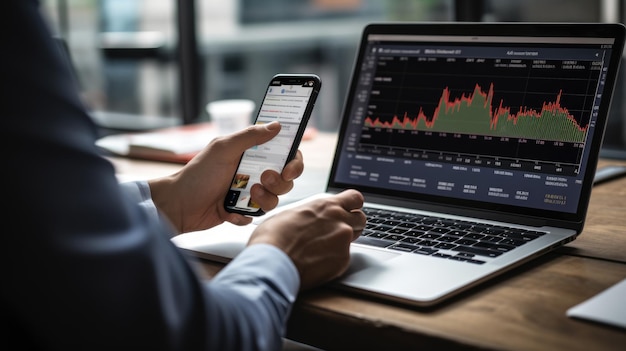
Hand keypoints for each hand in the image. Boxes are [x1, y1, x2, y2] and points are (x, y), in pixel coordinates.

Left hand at [148, 121, 303, 232]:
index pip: (284, 155)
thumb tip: (276, 125)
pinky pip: (256, 216)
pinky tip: (230, 211)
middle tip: (264, 179)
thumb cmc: (198, 174)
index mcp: (251, 154)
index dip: (294, 162)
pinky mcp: (241, 211)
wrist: (179, 204)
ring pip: (274, 200)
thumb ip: (250, 136)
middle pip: (285, 180)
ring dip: (264, 199)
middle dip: (279, 182)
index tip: (289, 168)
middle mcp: (253, 173)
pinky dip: (245, 215)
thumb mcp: (223, 149)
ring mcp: (248, 193)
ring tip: (248, 194)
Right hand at [248, 189, 365, 290]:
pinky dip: (334, 260)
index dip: (353, 205)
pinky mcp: (342, 262)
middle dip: (352, 224)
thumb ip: (310, 214)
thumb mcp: (291, 214)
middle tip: (336, 231)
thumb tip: (310, 218)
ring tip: (322, 249)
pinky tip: (316, 263)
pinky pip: (344, 258)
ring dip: (342, 242)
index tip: (349, 209)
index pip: (355, 198)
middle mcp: (340, 221)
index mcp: (326, 206)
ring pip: (353, 240)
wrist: (272, 263)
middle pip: (361, 219)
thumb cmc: (274, 238)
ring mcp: (343, 242)